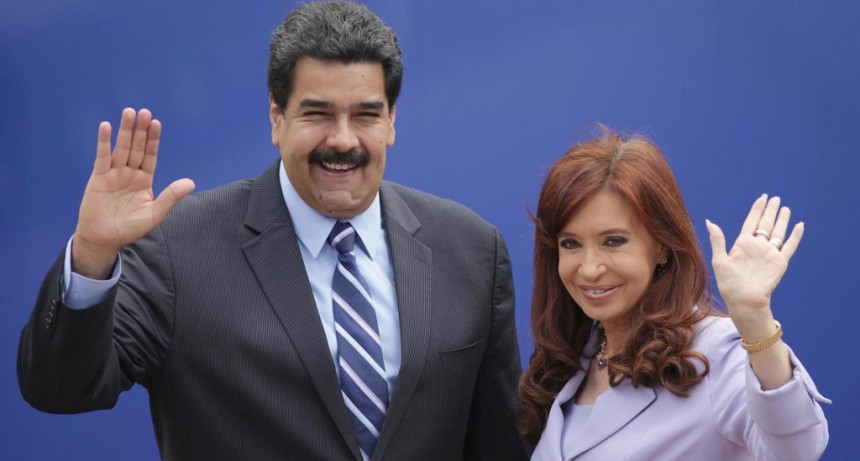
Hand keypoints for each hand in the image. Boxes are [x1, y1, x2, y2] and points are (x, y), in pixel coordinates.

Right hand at [72, 108, 194, 277]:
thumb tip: (191, 183)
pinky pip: (102, 157)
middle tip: (144, 112)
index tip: (157, 123)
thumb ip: (171, 196)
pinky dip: (104, 142)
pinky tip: (106, 127)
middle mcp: (129, 174)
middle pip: (136, 148)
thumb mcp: (154, 213)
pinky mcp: (98, 178)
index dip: (153, 140)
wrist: (104, 239)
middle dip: (140, 130)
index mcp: (144, 181)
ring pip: (121, 148)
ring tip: (130, 112)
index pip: (150, 156)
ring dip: (125, 131)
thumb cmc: (130, 228)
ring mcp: (113, 174)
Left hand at [705, 194, 802, 318]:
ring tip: (786, 208)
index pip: (751, 222)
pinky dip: (795, 236)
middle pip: (765, 224)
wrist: (744, 299)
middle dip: (770, 210)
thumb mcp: (719, 259)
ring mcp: (769, 253)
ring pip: (778, 232)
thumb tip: (710, 221)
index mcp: (742, 244)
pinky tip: (800, 225)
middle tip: (775, 198)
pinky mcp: (780, 262)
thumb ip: (718, 239)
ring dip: (782, 220)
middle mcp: (757, 247)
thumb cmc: (729, 283)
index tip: (762, 198)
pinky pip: (790, 246)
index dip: (757, 209)